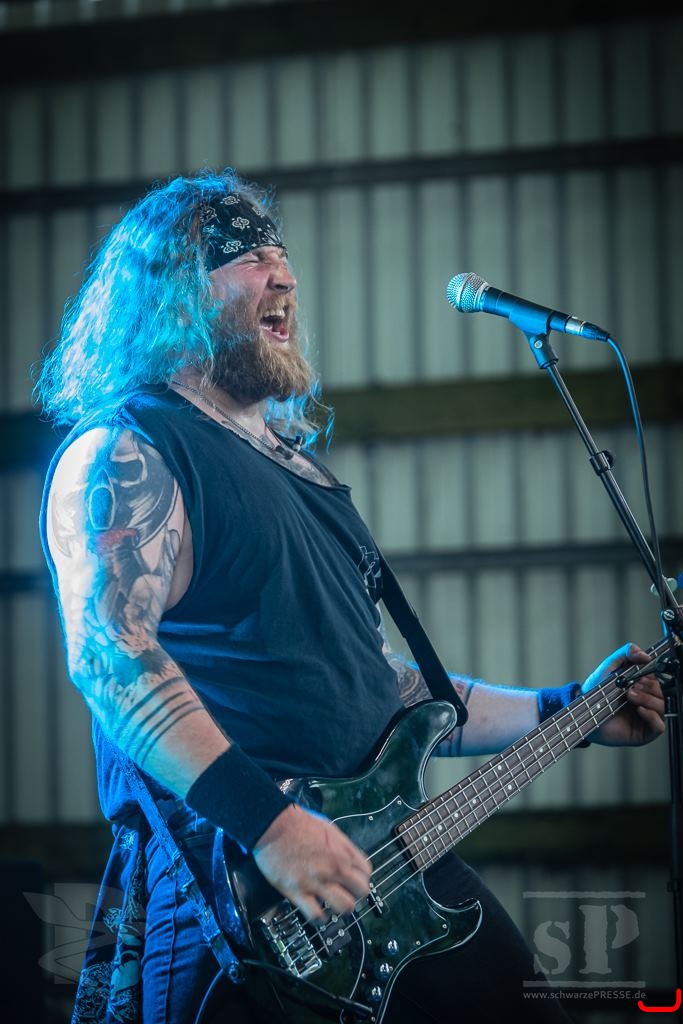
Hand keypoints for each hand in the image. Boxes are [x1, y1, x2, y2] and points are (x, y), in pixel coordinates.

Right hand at [253, 803, 371, 921]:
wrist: (274, 825)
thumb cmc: (298, 823)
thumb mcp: (329, 829)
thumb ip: (341, 847)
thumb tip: (348, 859)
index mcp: (342, 851)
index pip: (366, 872)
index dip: (360, 879)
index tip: (353, 882)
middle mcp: (334, 867)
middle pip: (361, 892)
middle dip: (355, 895)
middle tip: (345, 894)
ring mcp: (318, 881)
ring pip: (345, 907)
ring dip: (341, 909)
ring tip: (333, 906)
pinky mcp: (299, 892)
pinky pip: (317, 916)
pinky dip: (319, 919)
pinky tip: (317, 914)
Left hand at [581, 642, 665, 746]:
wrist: (583, 713)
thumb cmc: (596, 692)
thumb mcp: (610, 667)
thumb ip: (625, 654)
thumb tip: (644, 654)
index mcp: (641, 686)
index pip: (657, 679)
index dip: (652, 675)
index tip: (640, 673)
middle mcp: (646, 701)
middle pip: (661, 692)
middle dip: (649, 687)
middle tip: (633, 685)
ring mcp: (646, 717)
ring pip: (662, 706)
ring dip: (648, 699)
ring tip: (630, 695)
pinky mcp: (644, 732)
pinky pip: (659, 726)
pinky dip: (652, 716)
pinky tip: (639, 709)